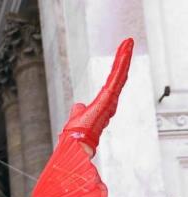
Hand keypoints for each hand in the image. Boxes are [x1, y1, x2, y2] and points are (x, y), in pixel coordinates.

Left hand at [60, 39, 132, 153]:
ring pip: (119, 75)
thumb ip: (78, 111)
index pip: (111, 84)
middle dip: (123, 59)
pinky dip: (121, 63)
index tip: (121, 56)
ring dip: (123, 57)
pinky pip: (116, 77)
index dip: (116, 70)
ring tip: (128, 42)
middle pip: (118, 77)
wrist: (76, 146)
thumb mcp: (76, 117)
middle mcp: (109, 102)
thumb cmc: (76, 136)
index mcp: (102, 106)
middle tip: (128, 43)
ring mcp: (110, 100)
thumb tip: (77, 106)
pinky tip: (125, 49)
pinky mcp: (109, 96)